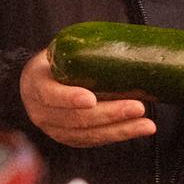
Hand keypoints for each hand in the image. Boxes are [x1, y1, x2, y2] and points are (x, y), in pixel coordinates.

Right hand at [20, 47, 155, 146]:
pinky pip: (94, 140)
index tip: (91, 98)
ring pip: (89, 135)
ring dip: (121, 130)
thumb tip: (123, 42)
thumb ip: (80, 51)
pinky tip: (137, 128)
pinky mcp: (69, 139)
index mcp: (36, 85)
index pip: (51, 95)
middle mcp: (42, 112)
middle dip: (110, 114)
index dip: (71, 98)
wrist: (38, 83)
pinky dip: (118, 135)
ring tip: (146, 124)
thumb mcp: (58, 51)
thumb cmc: (54, 62)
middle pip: (76, 119)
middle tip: (138, 107)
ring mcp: (55, 129)